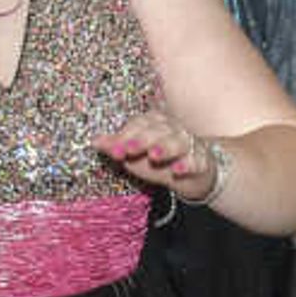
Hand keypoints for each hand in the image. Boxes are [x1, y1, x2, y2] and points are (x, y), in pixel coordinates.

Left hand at [98, 108, 224, 203]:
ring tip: (154, 155)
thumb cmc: (158, 160)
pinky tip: (179, 169)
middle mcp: (172, 129)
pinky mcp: (201, 161)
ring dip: (165, 147)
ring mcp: (188, 144)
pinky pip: (196, 161)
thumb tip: (94, 141)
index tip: (113, 150)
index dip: (125, 136)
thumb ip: (116, 147)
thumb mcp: (134, 154)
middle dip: (142, 140)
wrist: (192, 174)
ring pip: (178, 142)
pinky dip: (188, 164)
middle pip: (157, 131)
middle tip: (128, 149)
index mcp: (154, 123)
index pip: (139, 124)